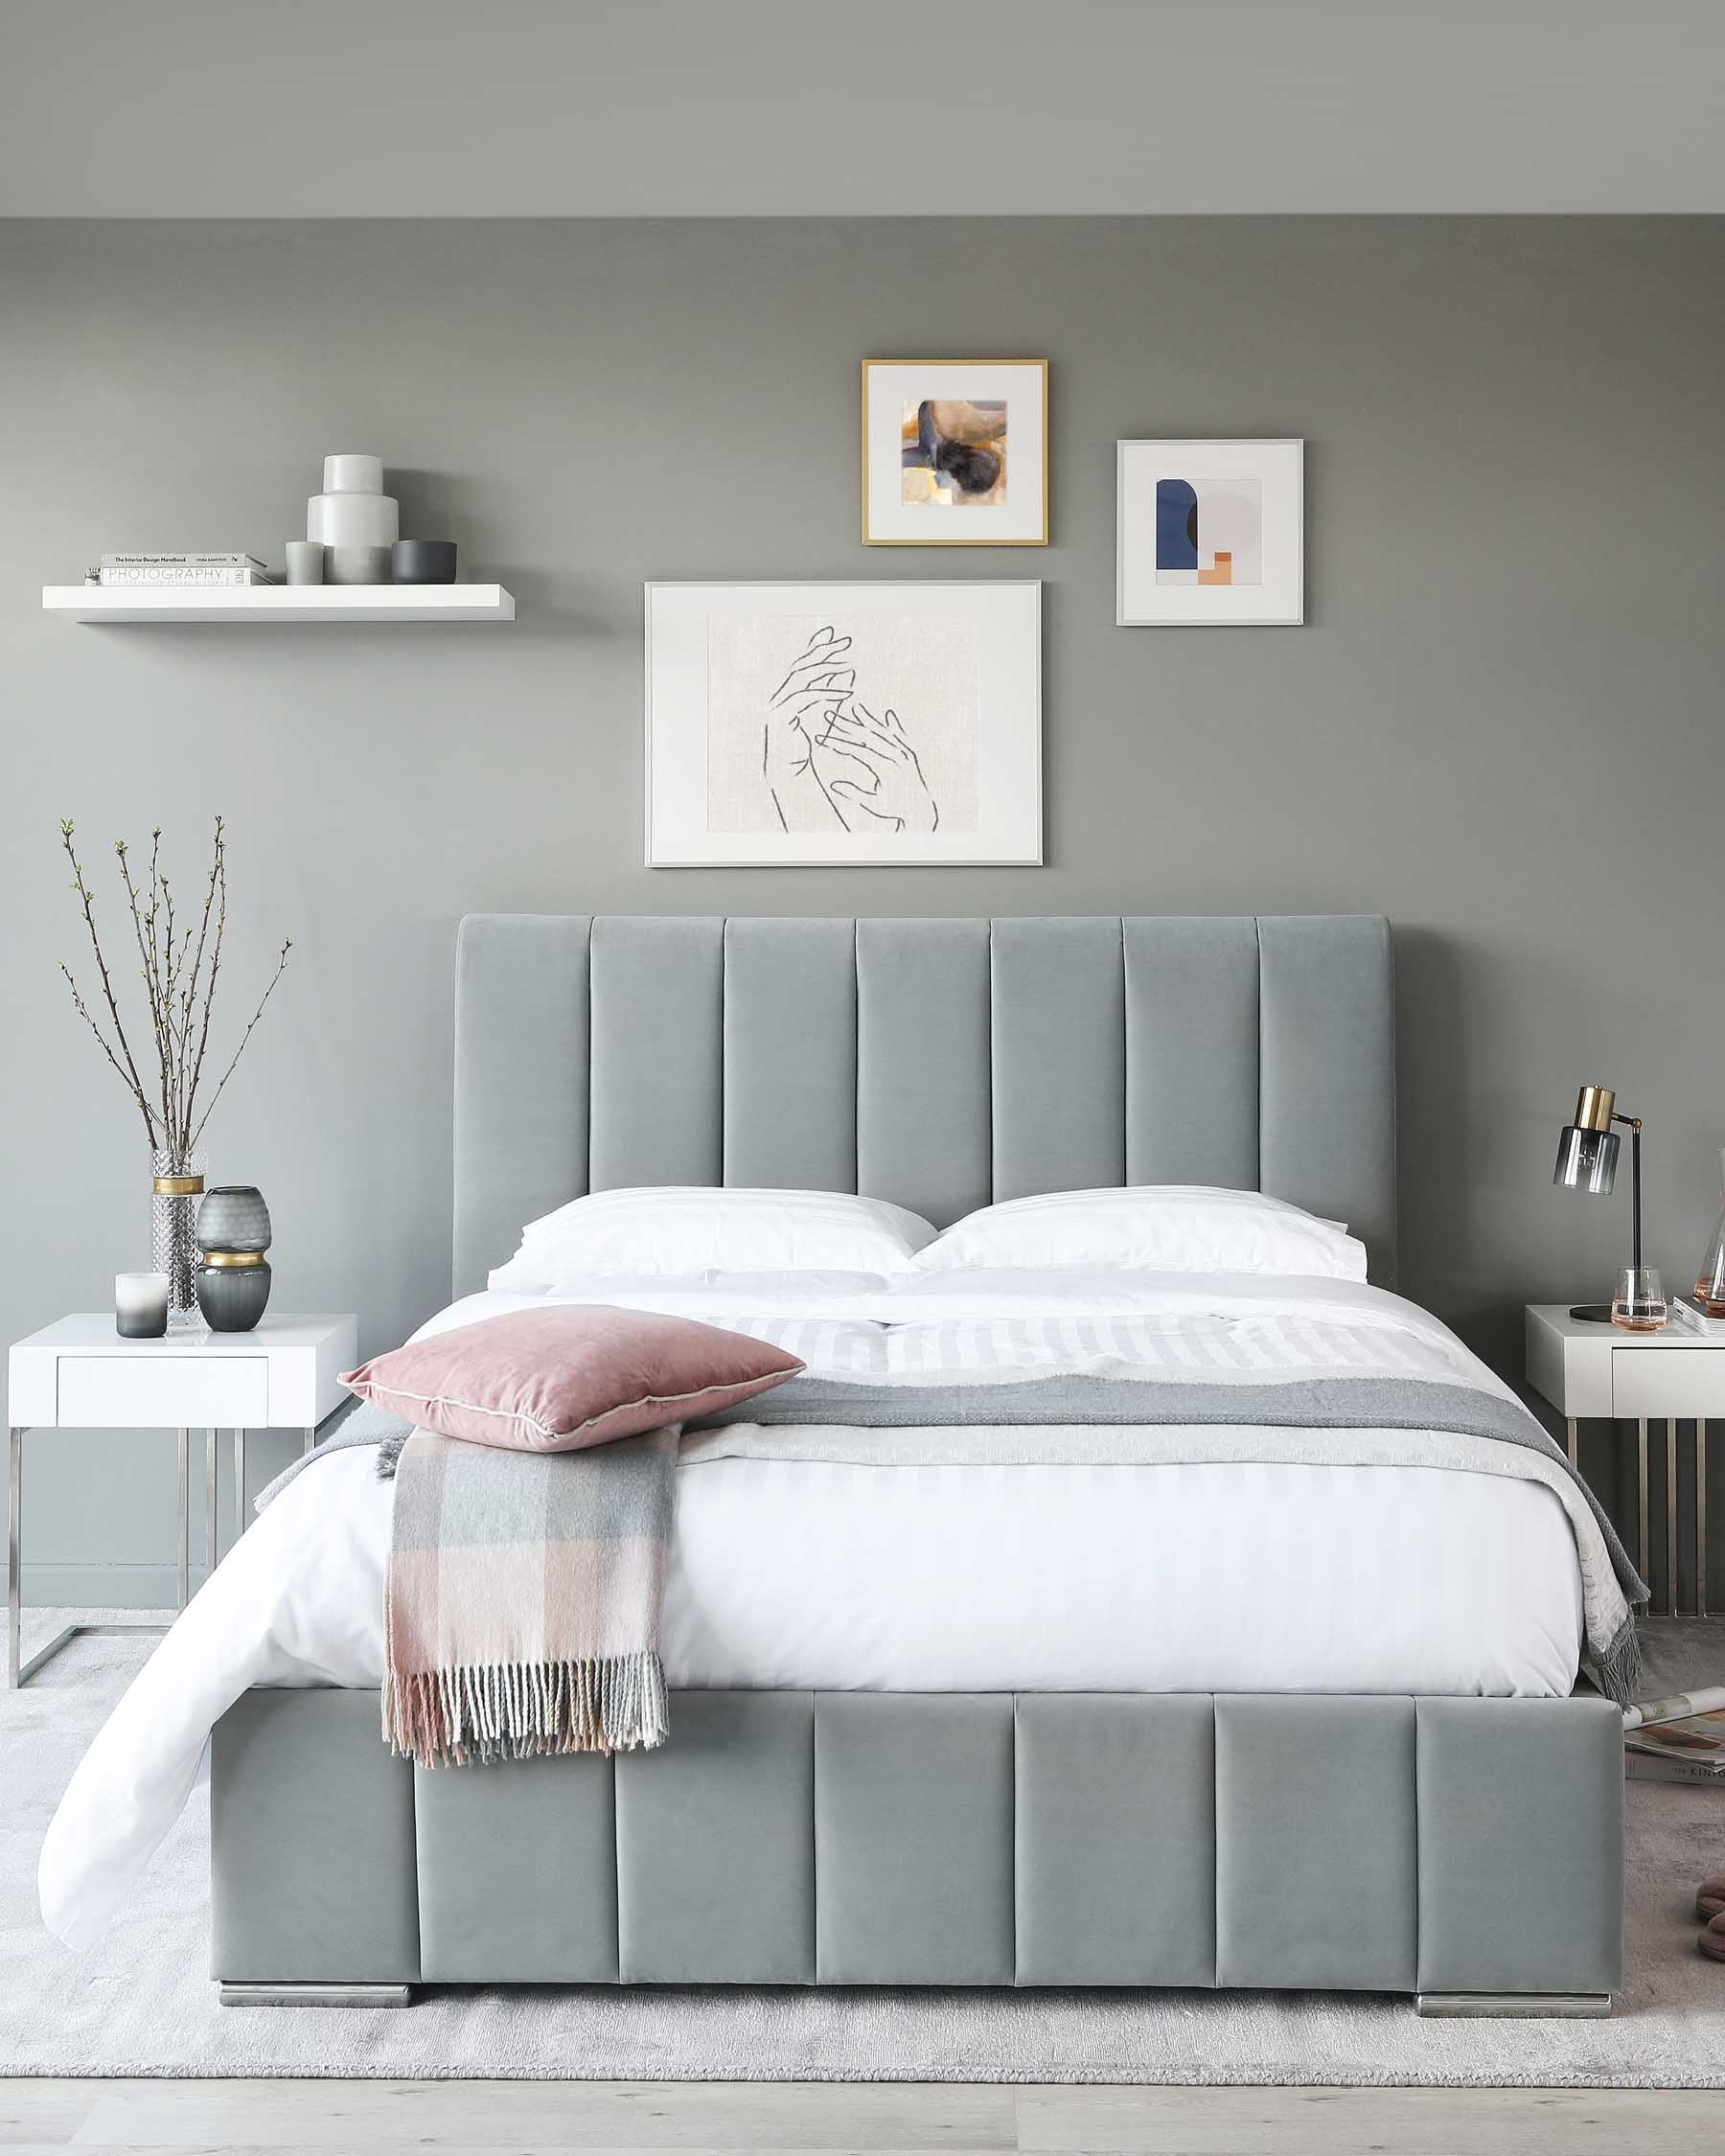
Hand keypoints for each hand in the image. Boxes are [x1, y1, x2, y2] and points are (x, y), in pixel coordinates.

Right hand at [763, 626, 854, 804]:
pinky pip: (806, 698)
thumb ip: (831, 692)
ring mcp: (777, 705)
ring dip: (827, 668)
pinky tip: (847, 694)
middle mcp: (777, 696)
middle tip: (846, 641)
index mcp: (785, 694)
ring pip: (802, 677)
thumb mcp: (823, 714)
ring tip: (849, 664)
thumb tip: (846, 672)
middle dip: (824, 650)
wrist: (788, 776)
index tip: (833, 633)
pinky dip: (827, 694)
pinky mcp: (782, 717)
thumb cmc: (805, 748)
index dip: (815, 646)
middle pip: (801, 664)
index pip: (801, 663)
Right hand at [815, 701, 939, 833]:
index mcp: (886, 769)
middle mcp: (897, 757)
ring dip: (869, 720)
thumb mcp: (873, 803)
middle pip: (868, 737)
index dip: (839, 744)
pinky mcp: (911, 754)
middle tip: (830, 715)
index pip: (858, 751)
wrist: (920, 809)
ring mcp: (905, 753)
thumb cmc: (894, 808)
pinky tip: (889, 714)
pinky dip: (894, 726)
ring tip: (856, 707)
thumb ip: (854, 793)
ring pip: (884, 733)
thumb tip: (834, 785)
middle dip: (847, 725)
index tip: (823, 738)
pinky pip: (900, 736)